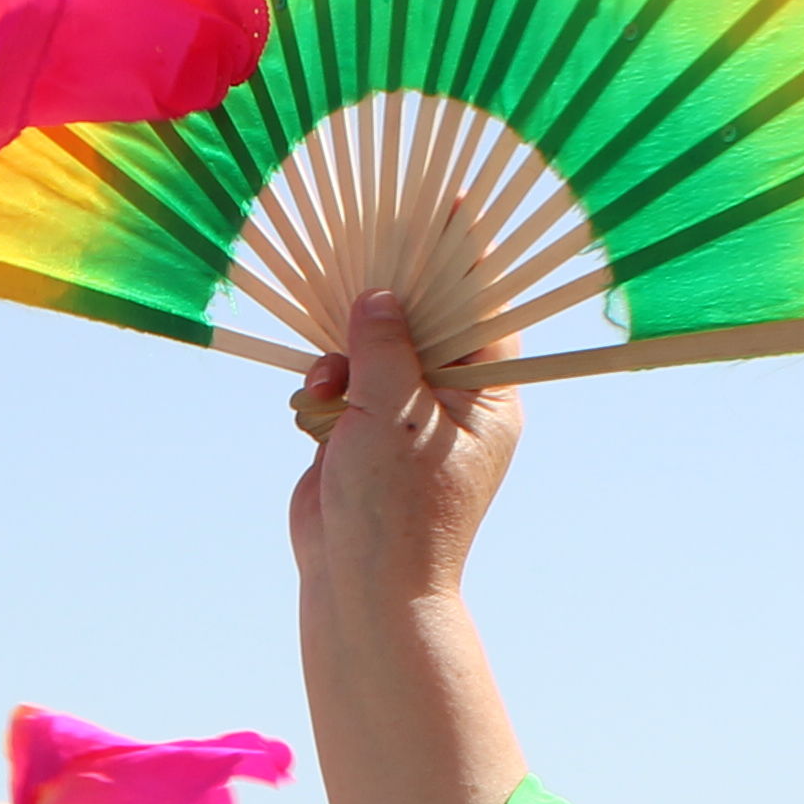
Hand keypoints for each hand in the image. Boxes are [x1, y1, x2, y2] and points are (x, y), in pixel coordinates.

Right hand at [289, 290, 524, 623]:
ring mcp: (405, 419)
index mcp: (486, 397)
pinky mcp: (363, 437)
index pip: (484, 312)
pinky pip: (346, 385)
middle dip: (389, 305)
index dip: (463, 263)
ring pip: (376, 352)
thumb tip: (378, 296)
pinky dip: (328, 384)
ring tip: (329, 381)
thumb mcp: (396, 413)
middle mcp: (451, 403)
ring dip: (347, 354)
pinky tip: (317, 398)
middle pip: (426, 324)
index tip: (444, 215)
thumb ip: (387, 347)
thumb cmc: (396, 508)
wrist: (358, 587)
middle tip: (364, 268)